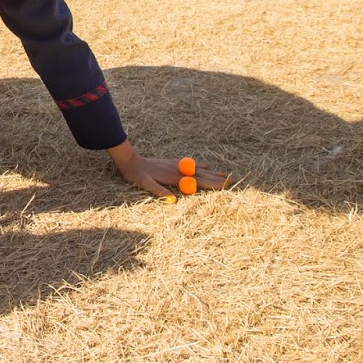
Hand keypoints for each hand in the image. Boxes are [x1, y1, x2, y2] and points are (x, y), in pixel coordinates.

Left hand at [109, 144, 228, 199]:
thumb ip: (159, 192)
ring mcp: (176, 165)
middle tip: (232, 181)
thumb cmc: (137, 175)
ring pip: (198, 170)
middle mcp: (178, 169)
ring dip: (212, 173)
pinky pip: (191, 165)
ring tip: (224, 174)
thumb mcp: (145, 185)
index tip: (225, 186)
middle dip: (217, 179)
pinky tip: (206, 166)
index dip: (211, 184)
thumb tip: (173, 201)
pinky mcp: (172, 163)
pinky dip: (201, 166)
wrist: (130, 160)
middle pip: (201, 175)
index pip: (197, 182)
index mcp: (174, 177)